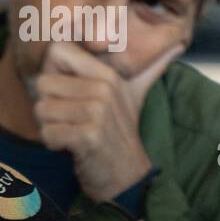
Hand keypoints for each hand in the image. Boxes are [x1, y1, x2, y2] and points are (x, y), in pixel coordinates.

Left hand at [32, 40, 181, 201]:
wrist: (126, 175)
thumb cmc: (119, 132)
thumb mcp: (134, 95)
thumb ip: (148, 69)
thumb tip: (178, 45)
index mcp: (108, 74)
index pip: (57, 50)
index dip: (52, 71)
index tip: (64, 91)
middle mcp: (104, 88)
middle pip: (43, 83)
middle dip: (48, 106)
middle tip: (70, 120)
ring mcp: (98, 112)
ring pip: (42, 109)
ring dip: (51, 126)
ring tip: (73, 132)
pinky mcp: (89, 135)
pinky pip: (48, 132)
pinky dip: (53, 143)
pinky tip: (71, 147)